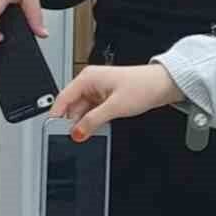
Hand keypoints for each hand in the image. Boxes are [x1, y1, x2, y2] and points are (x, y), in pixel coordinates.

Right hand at [50, 63, 181, 138]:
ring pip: (82, 111)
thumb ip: (93, 121)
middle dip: (73, 122)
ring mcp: (98, 90)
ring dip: (85, 122)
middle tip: (75, 137)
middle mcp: (90, 83)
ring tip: (92, 131)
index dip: (56, 115)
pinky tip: (99, 127)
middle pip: (72, 107)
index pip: (63, 98)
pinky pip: (92, 112)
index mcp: (87, 78)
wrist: (163, 84)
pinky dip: (94, 120)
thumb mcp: (115, 107)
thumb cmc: (143, 85)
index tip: (52, 130)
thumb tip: (76, 133)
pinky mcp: (105, 97)